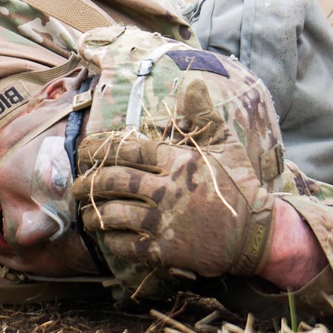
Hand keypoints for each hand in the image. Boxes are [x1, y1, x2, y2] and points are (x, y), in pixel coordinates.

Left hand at [72, 79, 275, 280]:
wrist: (257, 235)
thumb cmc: (240, 188)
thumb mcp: (226, 147)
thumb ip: (204, 115)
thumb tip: (194, 82)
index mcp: (176, 161)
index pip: (127, 149)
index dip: (99, 148)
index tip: (83, 151)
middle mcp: (166, 189)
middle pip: (112, 180)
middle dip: (87, 182)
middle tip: (75, 186)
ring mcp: (163, 221)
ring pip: (112, 212)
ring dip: (92, 213)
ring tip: (85, 213)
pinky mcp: (163, 250)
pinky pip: (124, 243)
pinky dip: (110, 238)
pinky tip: (105, 234)